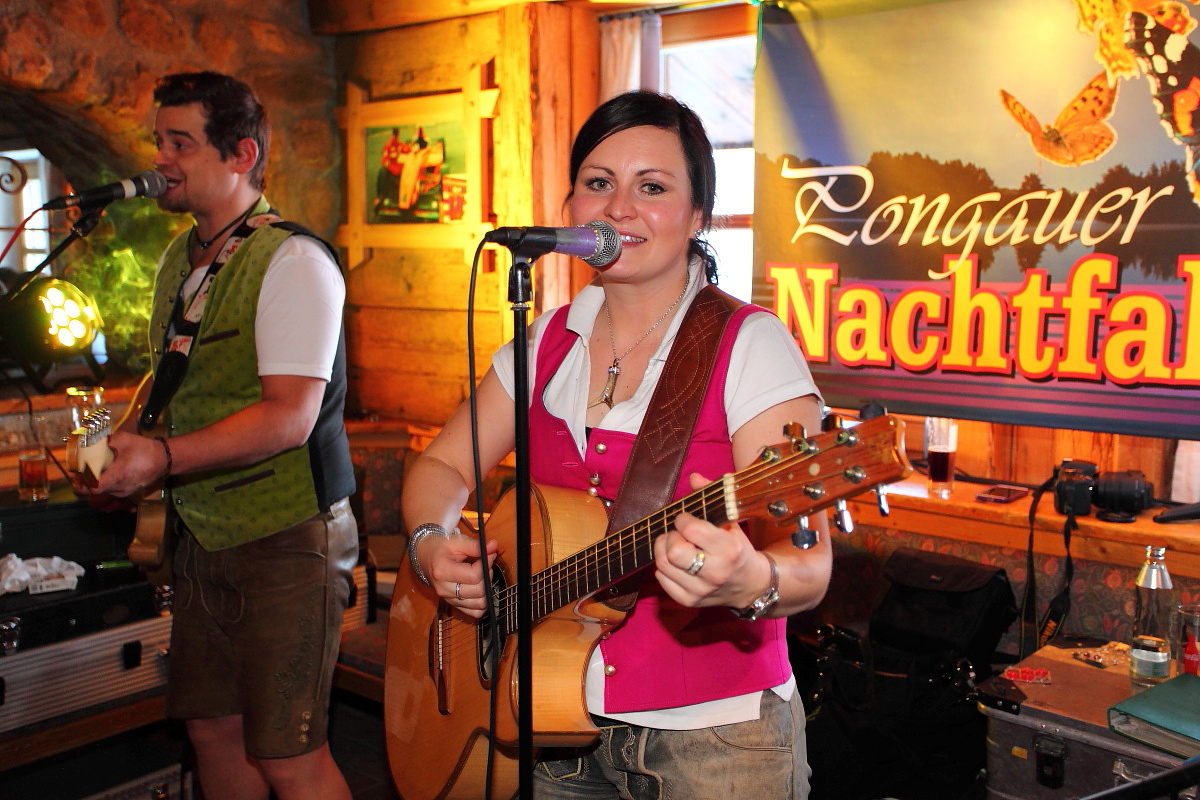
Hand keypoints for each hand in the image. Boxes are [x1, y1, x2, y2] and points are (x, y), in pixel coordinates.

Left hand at [83, 432, 165, 497]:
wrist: (164, 460)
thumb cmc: (145, 450)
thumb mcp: (123, 439)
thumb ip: (103, 441)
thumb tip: (87, 440)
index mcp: (118, 475)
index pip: (93, 488)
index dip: (82, 484)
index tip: (78, 474)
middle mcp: (120, 487)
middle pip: (95, 491)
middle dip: (87, 481)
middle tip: (83, 470)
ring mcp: (124, 491)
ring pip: (103, 491)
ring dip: (97, 483)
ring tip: (97, 470)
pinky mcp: (128, 492)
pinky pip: (111, 491)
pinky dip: (106, 484)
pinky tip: (109, 473)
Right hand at [422, 533, 499, 618]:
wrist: (425, 557)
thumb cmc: (441, 548)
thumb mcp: (457, 542)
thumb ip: (475, 546)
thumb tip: (494, 546)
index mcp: (442, 571)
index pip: (474, 575)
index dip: (487, 564)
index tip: (490, 554)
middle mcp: (444, 589)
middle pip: (478, 590)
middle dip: (488, 576)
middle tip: (486, 564)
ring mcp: (448, 599)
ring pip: (479, 604)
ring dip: (487, 589)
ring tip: (482, 575)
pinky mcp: (453, 605)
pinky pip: (474, 612)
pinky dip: (482, 603)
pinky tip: (480, 589)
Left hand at [652, 473, 772, 609]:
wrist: (750, 586)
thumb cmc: (738, 549)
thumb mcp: (731, 522)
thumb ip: (711, 497)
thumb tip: (693, 477)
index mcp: (728, 550)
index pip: (690, 529)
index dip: (683, 519)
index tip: (686, 519)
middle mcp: (715, 573)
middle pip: (674, 551)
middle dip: (671, 536)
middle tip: (679, 534)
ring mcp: (700, 590)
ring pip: (662, 564)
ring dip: (664, 550)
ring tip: (677, 546)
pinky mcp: (688, 601)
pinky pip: (661, 579)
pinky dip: (664, 567)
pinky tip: (678, 563)